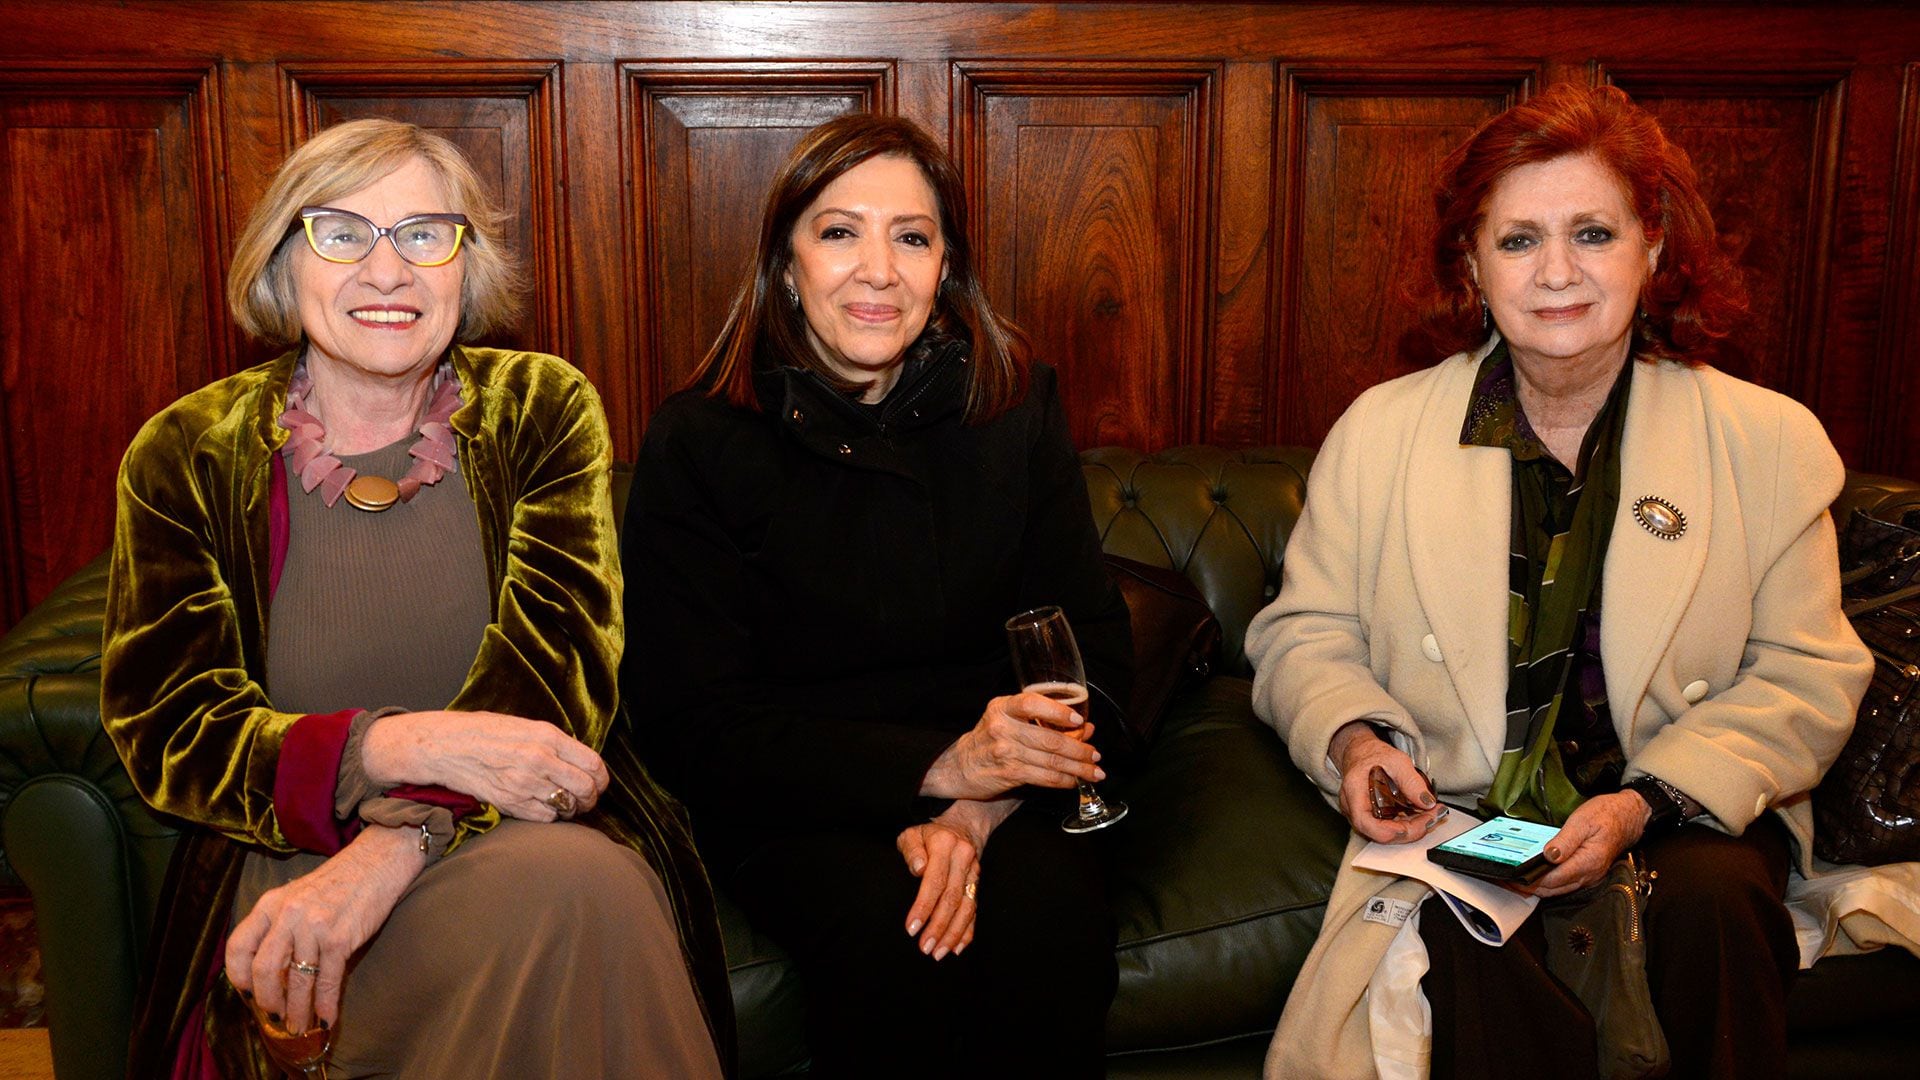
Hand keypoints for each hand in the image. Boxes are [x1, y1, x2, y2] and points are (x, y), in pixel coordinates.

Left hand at [225, 824, 427, 1035]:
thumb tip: (273, 973)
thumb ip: (279, 927)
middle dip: (268, 1001)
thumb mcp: (296, 896)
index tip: (248, 993)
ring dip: (298, 1011)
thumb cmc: (338, 883)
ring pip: (298, 981)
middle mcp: (287, 915)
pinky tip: (327, 1018)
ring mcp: (313, 926)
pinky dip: (326, 1004)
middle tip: (276, 1016)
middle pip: (264, 970)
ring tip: (299, 1027)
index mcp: (270, 904)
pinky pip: (327, 980)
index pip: (238, 947)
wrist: (377, 862)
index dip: (239, 977)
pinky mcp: (339, 938)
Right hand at [361, 710, 609, 820]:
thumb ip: (554, 742)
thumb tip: (580, 760)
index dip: (601, 778)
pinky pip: (545, 817)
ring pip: (568, 806)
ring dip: (572, 808)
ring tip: (566, 803)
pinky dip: (550, 816)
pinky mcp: (510, 802)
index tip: (598, 782)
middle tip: (586, 798)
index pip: (594, 764)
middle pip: (586, 789)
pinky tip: (543, 807)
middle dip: (591, 797)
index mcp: (548, 736)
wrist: (445, 746)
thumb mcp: (525, 726)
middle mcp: (540, 760)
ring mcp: (525, 784)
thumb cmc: (484, 731)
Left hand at [896, 799, 1016, 959]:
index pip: (935, 880)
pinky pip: (975, 910)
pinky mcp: (978, 884)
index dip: (924, 906)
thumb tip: (917, 868)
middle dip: (938, 927)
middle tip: (925, 948)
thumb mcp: (913, 834)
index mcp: (945, 845)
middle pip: (952, 898)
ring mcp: (974, 872)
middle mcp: (963, 858)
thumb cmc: (929, 835)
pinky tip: (957, 948)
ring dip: (953, 933)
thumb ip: (911, 850)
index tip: (912, 928)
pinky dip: (968, 931)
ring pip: (967, 907)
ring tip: (939, 953)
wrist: (962, 827)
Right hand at [918, 692, 1104, 800]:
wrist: (958, 766)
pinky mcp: (1008, 773)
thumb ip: (1044, 720)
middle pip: (1050, 739)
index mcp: (1003, 707)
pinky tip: (1074, 781)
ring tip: (1094, 772)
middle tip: (1096, 755)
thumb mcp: (1009, 721)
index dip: (1058, 711)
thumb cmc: (988, 740)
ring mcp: (1005, 751)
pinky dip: (1063, 780)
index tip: (1079, 722)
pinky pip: (1044, 777)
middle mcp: (1002, 727)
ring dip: (1078, 768)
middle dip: (1079, 749)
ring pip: (1051, 761)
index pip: (1032, 703)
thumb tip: (1086, 728)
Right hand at [1329, 721, 1445, 843]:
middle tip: (1432, 817)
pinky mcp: (1374, 818)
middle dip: (1410, 829)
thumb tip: (1427, 802)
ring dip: (1412, 828)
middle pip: (1379, 832)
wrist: (1363, 753)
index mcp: (1354, 791)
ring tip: (1431, 814)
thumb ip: (1411, 780)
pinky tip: (1423, 815)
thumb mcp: (1396, 760)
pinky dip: (1409, 824)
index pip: (1364, 821)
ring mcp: (1363, 815)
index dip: (1387, 831)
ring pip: (1387, 833)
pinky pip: (1390, 827)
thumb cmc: (1373, 755)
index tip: (1410, 826)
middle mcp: (1354, 808)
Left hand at [1521, 790, 1647, 897]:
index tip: (1512, 878)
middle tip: (1506, 881)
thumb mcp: (1583, 821)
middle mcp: (1589, 874)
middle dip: (1528, 888)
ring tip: (1515, 880)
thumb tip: (1549, 856)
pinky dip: (1547, 883)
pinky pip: (1564, 884)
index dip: (1531, 881)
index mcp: (1588, 862)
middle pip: (1553, 889)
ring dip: (1536, 888)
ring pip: (1558, 889)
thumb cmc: (1607, 815)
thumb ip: (1565, 841)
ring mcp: (1589, 876)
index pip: (1553, 880)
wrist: (1628, 815)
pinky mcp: (1587, 872)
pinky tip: (1534, 876)